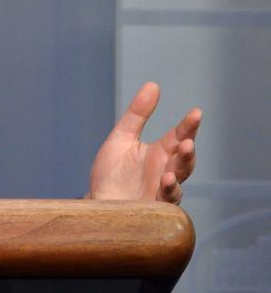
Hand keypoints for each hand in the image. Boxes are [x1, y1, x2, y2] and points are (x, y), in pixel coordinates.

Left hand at [86, 82, 200, 203]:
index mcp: (160, 152)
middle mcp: (165, 170)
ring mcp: (162, 189)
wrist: (97, 202)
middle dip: (188, 149)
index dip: (188, 126)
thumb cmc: (111, 172)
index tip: (196, 113)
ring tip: (181, 154)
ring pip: (179, 179)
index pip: (178, 136)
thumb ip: (138, 114)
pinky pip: (167, 200)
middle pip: (184, 158)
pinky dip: (169, 190)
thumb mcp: (122, 137)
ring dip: (182, 167)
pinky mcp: (154, 207)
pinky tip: (166, 180)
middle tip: (187, 139)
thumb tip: (153, 84)